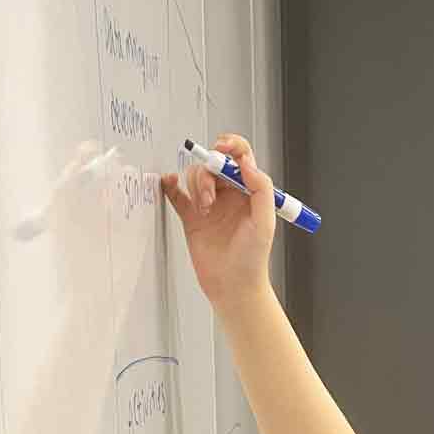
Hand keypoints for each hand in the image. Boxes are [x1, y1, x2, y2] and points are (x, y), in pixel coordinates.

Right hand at [160, 131, 274, 311]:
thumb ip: (260, 188)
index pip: (240, 156)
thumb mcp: (264, 222)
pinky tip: (169, 183)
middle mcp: (228, 194)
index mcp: (248, 191)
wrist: (233, 287)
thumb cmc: (253, 259)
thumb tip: (246, 163)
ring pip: (196, 177)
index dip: (230, 145)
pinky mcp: (191, 218)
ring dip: (197, 186)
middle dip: (209, 174)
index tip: (221, 147)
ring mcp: (209, 205)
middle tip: (210, 196)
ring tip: (204, 209)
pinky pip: (178, 195)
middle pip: (213, 165)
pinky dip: (171, 186)